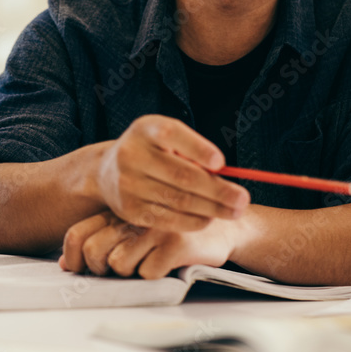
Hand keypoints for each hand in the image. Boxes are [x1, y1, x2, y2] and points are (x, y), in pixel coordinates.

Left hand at [59, 210, 237, 279]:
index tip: (78, 270)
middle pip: (94, 251)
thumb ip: (101, 240)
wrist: (224, 227)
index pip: (77, 233)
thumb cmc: (171, 232)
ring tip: (148, 261)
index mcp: (119, 210)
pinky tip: (168, 263)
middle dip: (101, 270)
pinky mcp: (175, 243)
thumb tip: (65, 265)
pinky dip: (155, 275)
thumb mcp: (134, 230)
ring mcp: (154, 227)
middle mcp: (134, 215)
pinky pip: (148, 273)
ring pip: (119, 264)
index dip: (71, 257)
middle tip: (117, 271)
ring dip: (131, 272)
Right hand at [91, 115, 248, 231]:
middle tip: (243, 199)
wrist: (106, 172)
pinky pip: (168, 219)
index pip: (173, 136)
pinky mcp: (130, 210)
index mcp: (146, 130)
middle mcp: (133, 156)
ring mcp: (129, 185)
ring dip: (212, 209)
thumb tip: (224, 174)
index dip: (199, 149)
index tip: (221, 163)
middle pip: (182, 176)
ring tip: (234, 211)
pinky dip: (193, 221)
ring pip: (179, 201)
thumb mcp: (165, 137)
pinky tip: (210, 219)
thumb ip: (191, 149)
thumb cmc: (150, 150)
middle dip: (218, 190)